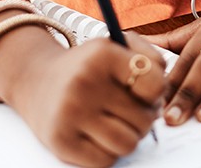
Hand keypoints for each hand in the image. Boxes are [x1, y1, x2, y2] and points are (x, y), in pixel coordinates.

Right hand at [6, 33, 166, 167]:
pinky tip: (97, 136)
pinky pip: (105, 161)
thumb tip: (164, 91)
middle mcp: (85, 82)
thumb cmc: (86, 65)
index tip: (144, 92)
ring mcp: (70, 114)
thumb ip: (149, 55)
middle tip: (128, 110)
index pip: (155, 84)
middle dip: (143, 118)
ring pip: (127, 144)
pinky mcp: (60, 141)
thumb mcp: (116, 45)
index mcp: (102, 54)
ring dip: (127, 138)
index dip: (156, 92)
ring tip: (116, 124)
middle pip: (144, 120)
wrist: (35, 80)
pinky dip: (107, 153)